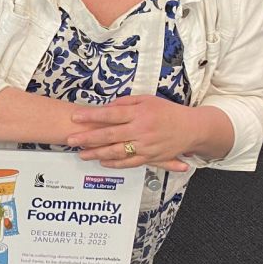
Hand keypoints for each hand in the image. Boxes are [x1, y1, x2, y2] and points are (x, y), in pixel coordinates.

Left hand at [65, 95, 196, 172]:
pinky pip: (129, 162)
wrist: (191, 128)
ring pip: (116, 152)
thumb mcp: (147, 100)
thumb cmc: (168, 111)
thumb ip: (126, 103)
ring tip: (81, 154)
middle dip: (87, 138)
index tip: (75, 117)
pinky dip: (114, 164)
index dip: (91, 116)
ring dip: (96, 153)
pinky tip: (102, 162)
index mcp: (140, 113)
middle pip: (109, 135)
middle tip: (70, 140)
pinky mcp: (150, 157)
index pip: (110, 115)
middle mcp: (141, 130)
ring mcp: (145, 146)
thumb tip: (107, 108)